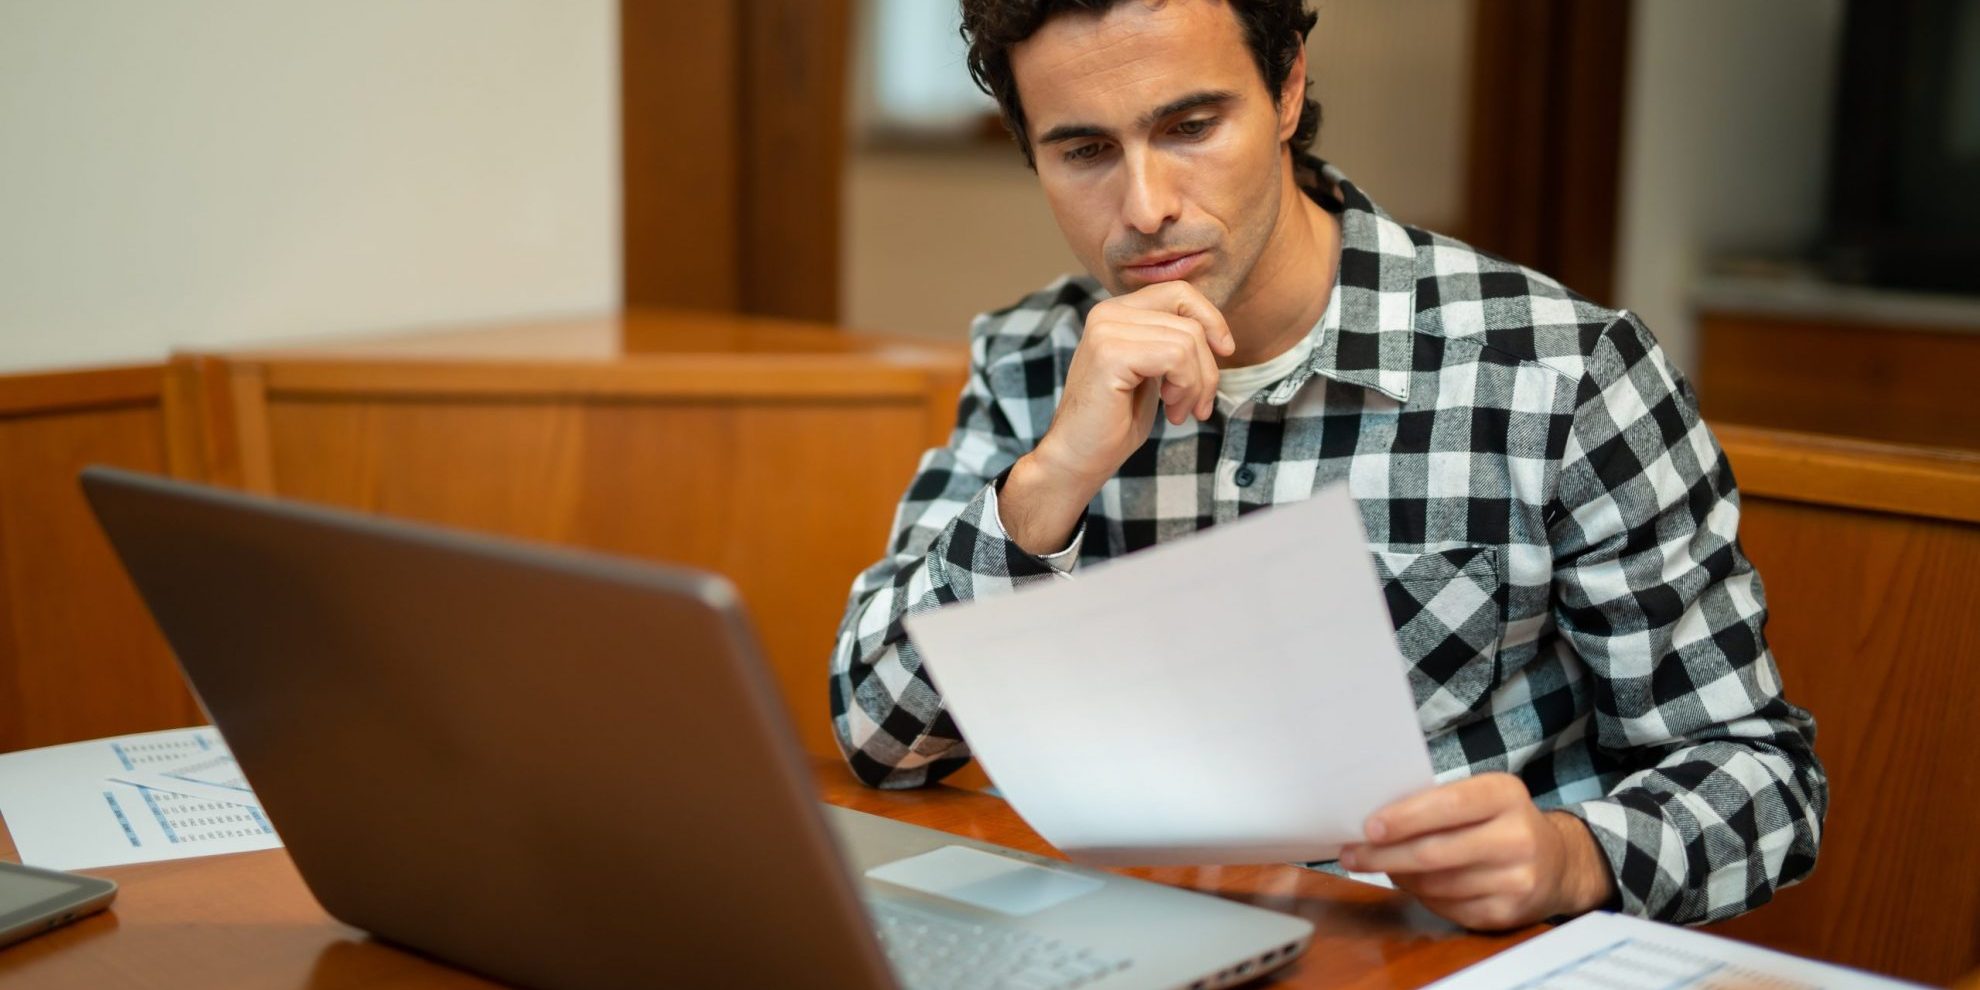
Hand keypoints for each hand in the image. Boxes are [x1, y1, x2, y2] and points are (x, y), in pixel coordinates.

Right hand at [1000, 282, 1235, 554]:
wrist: (1077, 458)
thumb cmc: (1115, 421)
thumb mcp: (1151, 370)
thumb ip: (1170, 340)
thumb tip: (1214, 328)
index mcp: (1115, 311)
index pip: (1178, 292)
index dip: (1210, 319)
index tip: (1224, 352)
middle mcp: (1106, 312)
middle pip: (1189, 322)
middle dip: (1207, 369)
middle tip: (1196, 405)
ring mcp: (1106, 331)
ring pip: (1188, 341)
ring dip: (1196, 385)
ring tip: (1180, 411)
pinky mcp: (1110, 354)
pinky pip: (1176, 357)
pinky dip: (1186, 388)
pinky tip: (1172, 412)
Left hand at [1337, 773, 1613, 930]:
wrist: (1558, 862)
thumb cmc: (1501, 821)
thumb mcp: (1482, 796)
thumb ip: (1438, 802)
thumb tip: (1374, 819)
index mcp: (1506, 795)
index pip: (1448, 805)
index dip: (1405, 818)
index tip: (1369, 827)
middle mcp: (1517, 837)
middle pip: (1435, 852)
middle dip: (1385, 855)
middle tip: (1351, 854)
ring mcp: (1516, 879)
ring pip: (1436, 884)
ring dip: (1399, 876)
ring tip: (1379, 865)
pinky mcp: (1507, 912)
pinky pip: (1447, 907)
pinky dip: (1421, 895)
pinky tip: (1411, 883)